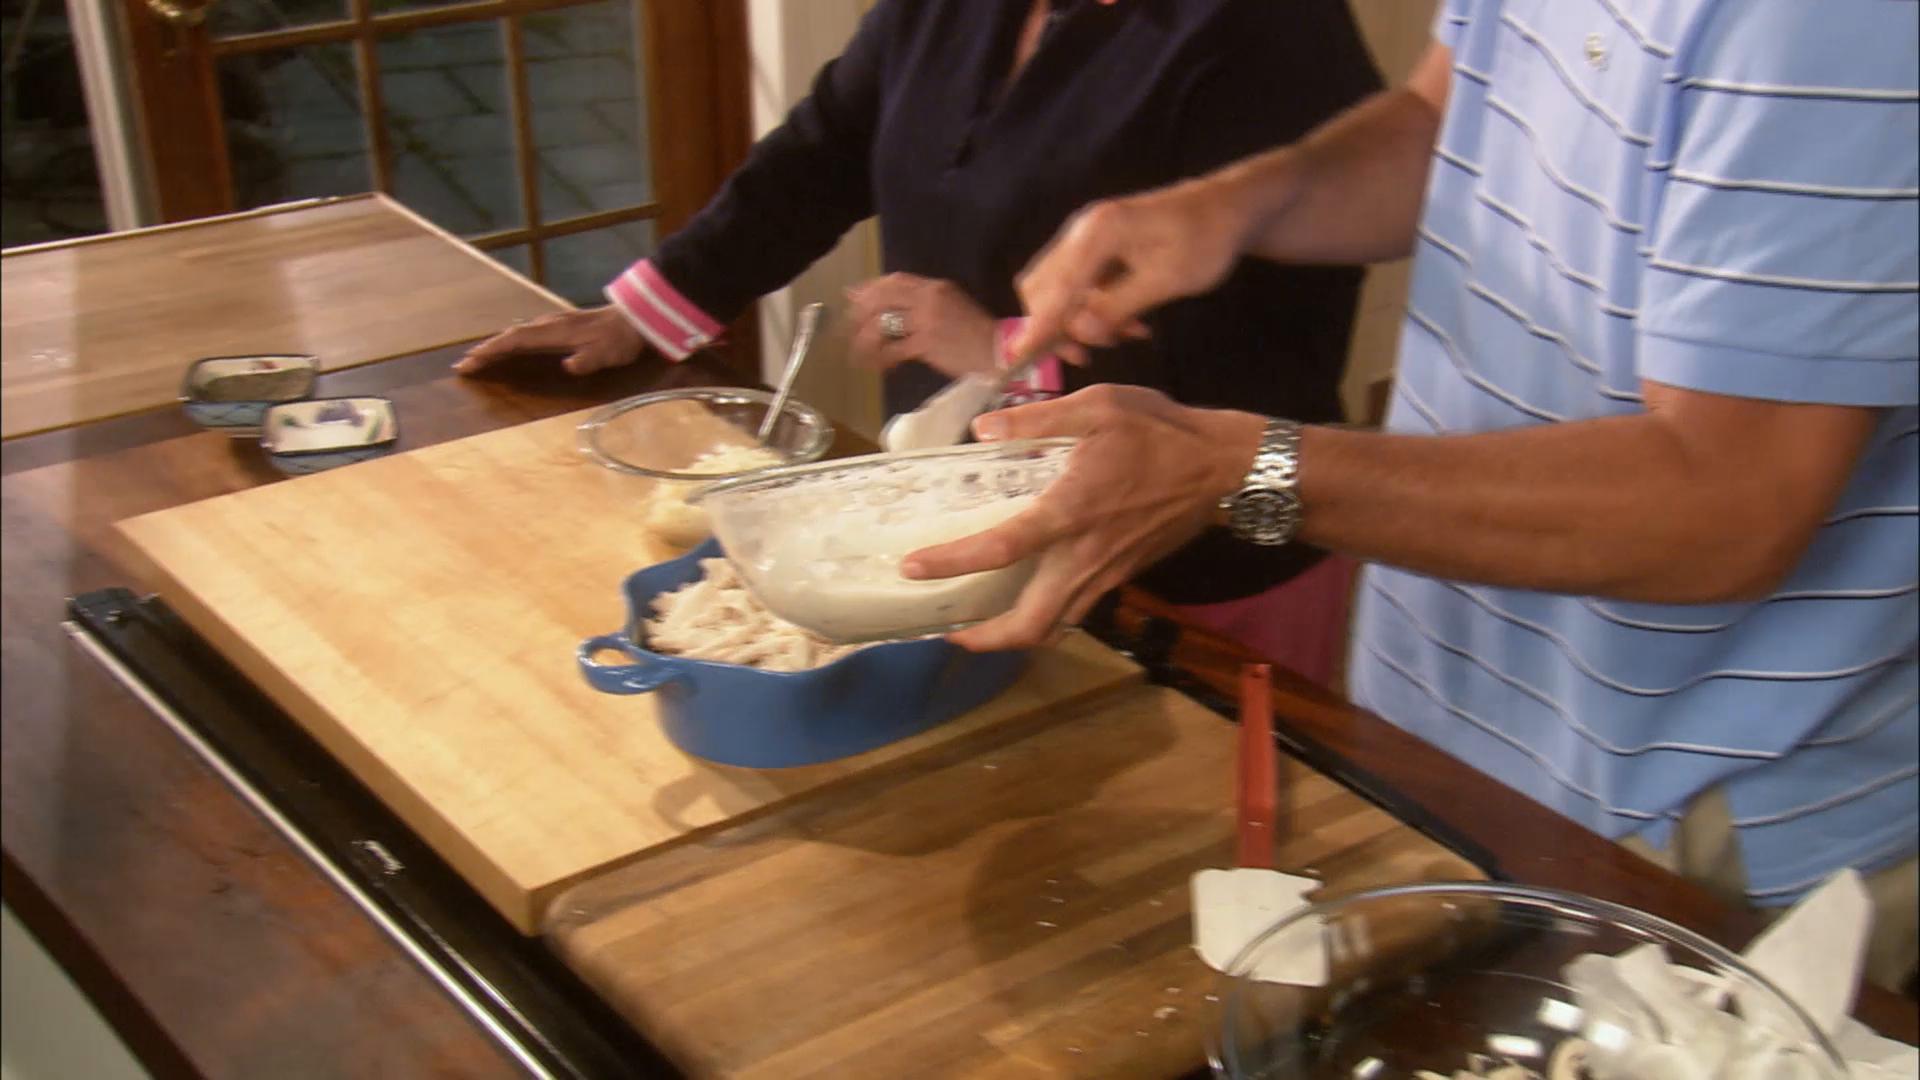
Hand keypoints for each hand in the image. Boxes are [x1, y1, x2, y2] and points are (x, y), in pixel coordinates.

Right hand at [452, 306, 645, 376]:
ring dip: (495, 346)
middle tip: (463, 366)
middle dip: (485, 350)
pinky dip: (510, 342)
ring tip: (477, 359)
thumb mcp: (606, 353)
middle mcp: (548, 325)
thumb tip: (569, 366)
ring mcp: (552, 324)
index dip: (492, 351)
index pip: (515, 341)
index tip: (472, 362)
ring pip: (516, 335)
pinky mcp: (558, 326)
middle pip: (509, 337)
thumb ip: (587, 360)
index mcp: (554, 332)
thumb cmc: (618, 339)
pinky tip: (507, 349)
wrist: (634, 319)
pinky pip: (526, 334)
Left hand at [844, 274, 997, 378]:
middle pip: (882, 297)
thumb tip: (894, 307)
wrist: (999, 352)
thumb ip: (922, 303)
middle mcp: (928, 298)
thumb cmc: (976, 334)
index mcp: (935, 287)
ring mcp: (926, 320)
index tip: (854, 298)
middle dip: (859, 312)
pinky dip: (882, 359)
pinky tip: (880, 367)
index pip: (895, 280)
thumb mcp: (952, 307)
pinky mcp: (926, 343)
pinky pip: (894, 349)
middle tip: (849, 328)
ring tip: (860, 353)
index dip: (870, 289)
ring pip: (883, 324)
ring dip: (865, 340)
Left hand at [901, 384, 1265, 651]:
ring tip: (980, 624)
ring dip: (1013, 635)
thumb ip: (1038, 420)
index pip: (1001, 549)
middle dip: (985, 640)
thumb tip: (983, 429)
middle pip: (1030, 625)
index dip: (952, 562)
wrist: (1225, 469)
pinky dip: (1045, 616)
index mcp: (1071, 513)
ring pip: (1055, 627)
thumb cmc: (1161, 433)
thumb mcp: (1100, 406)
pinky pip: (1077, 610)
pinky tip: (1027, 595)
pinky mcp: (1122, 575)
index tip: (913, 569)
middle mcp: (1085, 557)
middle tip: (949, 630)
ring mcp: (1107, 573)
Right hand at [1010, 175, 1250, 358]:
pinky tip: (1130, 324)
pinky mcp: (1096, 247)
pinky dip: (1094, 309)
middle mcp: (1082, 231)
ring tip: (1125, 335)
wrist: (1227, 208)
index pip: (1055, 288)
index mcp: (1099, 233)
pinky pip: (1079, 285)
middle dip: (1058, 327)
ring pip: (1058, 289)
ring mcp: (1086, 237)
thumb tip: (1081, 332)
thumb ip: (1120, 306)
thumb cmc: (1205, 240)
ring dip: (1080, 321)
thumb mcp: (1168, 279)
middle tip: (1089, 354)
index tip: (1018, 359)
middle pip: (1042, 288)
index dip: (1037, 326)